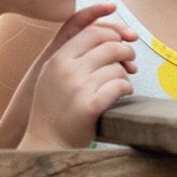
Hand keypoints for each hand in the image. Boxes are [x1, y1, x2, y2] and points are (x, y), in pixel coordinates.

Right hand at [27, 11, 138, 148]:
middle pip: (109, 46)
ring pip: (116, 67)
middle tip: (130, 59)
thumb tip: (107, 37)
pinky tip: (124, 92)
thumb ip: (72, 54)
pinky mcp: (90, 106)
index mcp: (57, 59)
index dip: (112, 32)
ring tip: (122, 81)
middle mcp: (66, 70)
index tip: (122, 39)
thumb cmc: (53, 110)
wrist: (46, 144)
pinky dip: (126, 88)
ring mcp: (78, 88)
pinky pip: (119, 86)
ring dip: (125, 73)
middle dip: (125, 50)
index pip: (92, 32)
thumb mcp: (51, 75)